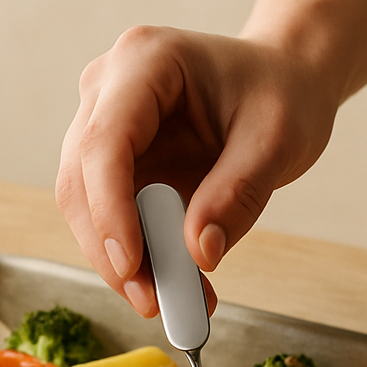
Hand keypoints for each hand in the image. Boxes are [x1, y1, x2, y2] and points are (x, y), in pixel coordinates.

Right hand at [57, 26, 338, 315]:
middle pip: (81, 179)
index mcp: (145, 62)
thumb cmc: (282, 94)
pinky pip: (110, 217)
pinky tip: (178, 286)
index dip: (111, 209)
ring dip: (121, 262)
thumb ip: (238, 194)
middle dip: (112, 249)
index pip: (105, 142)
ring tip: (174, 303)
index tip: (133, 266)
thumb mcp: (277, 140)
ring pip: (86, 206)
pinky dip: (138, 257)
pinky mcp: (115, 161)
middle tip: (154, 303)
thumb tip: (200, 255)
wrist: (285, 82)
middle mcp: (109, 89)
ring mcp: (105, 124)